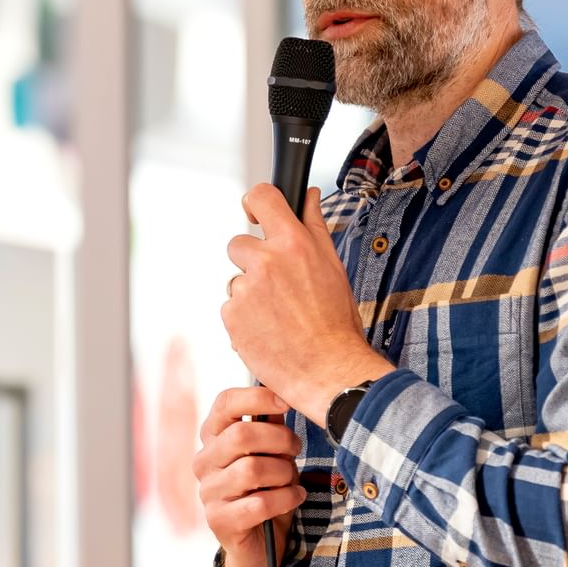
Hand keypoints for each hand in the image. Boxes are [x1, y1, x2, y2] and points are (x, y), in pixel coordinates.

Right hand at [193, 385, 303, 566]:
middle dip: (279, 439)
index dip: (256, 397)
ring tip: (292, 480)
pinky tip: (295, 498)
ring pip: (252, 469)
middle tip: (295, 449)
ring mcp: (208, 493)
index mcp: (213, 437)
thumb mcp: (273, 455)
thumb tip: (282, 397)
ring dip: (284, 474)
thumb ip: (272, 427)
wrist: (260, 549)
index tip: (285, 403)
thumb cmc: (267, 491)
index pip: (224, 404)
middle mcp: (204, 462)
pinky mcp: (219, 521)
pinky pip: (259, 503)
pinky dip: (285, 498)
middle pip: (241, 435)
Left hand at [223, 184, 391, 420]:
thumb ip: (315, 225)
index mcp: (293, 244)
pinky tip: (269, 330)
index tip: (254, 212)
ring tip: (279, 315)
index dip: (255, 202)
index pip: (262, 197)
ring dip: (250, 294)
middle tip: (278, 286)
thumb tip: (308, 197)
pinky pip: (231, 308)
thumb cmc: (336, 323)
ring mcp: (245, 290)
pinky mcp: (232, 317)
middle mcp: (266, 262)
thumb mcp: (333, 266)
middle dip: (253, 260)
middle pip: (239, 243)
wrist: (328, 370)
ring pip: (236, 281)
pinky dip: (245, 319)